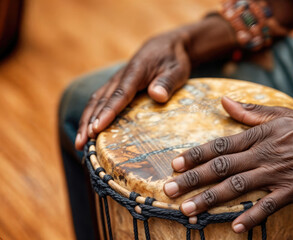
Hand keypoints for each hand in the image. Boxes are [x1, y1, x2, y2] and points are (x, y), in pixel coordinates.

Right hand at [75, 31, 190, 149]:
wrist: (166, 45)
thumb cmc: (173, 59)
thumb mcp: (177, 69)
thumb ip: (167, 82)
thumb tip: (157, 95)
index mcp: (136, 71)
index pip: (120, 94)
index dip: (108, 112)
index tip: (97, 128)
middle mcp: (121, 76)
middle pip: (101, 100)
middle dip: (89, 122)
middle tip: (81, 143)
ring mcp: (116, 81)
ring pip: (96, 101)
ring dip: (86, 121)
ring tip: (79, 143)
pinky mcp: (116, 86)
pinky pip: (100, 101)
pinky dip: (91, 115)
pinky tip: (87, 131)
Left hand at [163, 96, 292, 232]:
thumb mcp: (280, 113)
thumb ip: (249, 112)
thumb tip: (223, 101)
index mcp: (260, 134)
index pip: (221, 144)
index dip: (197, 154)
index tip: (176, 163)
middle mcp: (265, 153)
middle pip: (223, 167)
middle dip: (194, 179)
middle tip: (169, 189)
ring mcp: (279, 173)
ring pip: (239, 187)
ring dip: (212, 199)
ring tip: (189, 209)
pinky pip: (270, 205)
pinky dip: (253, 216)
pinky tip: (236, 226)